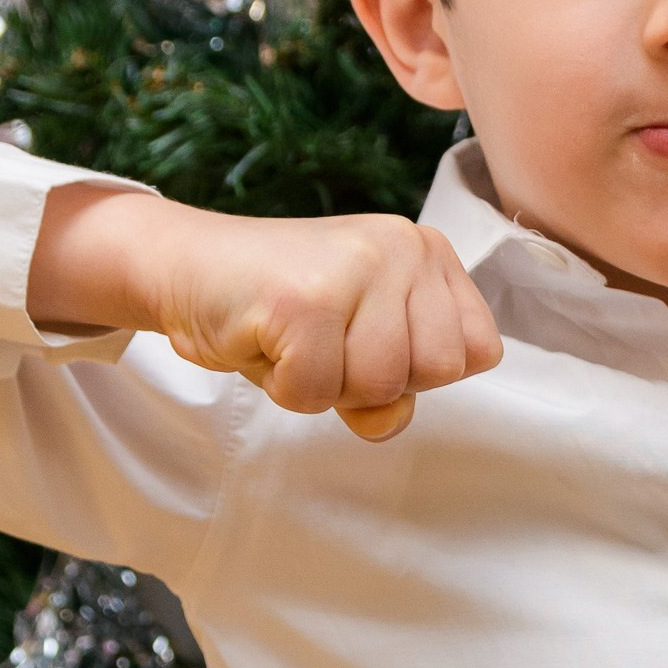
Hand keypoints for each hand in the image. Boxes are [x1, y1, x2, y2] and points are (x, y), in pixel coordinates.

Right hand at [29, 183, 502, 440]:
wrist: (187, 265)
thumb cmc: (280, 309)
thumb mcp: (359, 344)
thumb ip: (397, 387)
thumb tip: (389, 419)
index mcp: (429, 252)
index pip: (480, 351)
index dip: (421, 371)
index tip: (367, 342)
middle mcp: (403, 248)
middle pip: (438, 372)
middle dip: (377, 382)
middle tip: (327, 344)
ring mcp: (356, 268)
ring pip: (381, 387)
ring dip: (327, 387)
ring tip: (295, 341)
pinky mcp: (305, 299)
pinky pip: (318, 394)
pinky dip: (285, 388)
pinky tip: (266, 341)